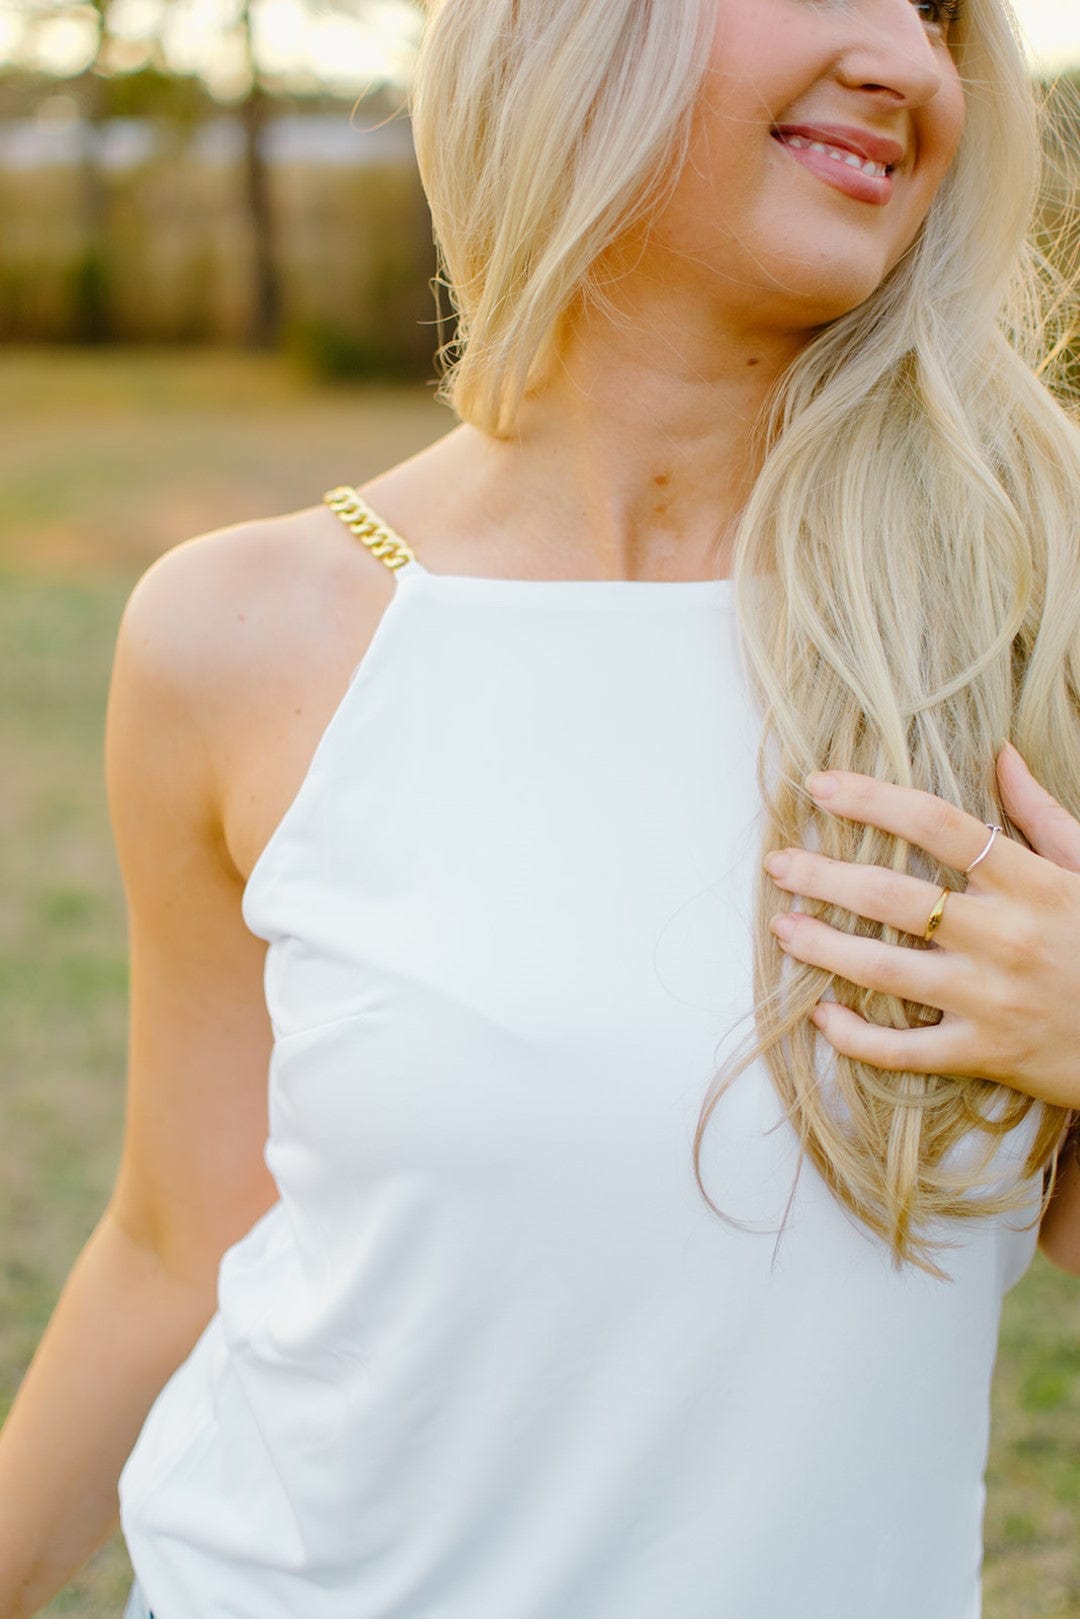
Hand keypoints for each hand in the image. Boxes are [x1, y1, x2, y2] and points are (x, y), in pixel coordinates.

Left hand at [763, 742, 1079, 1112]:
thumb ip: (1043, 815)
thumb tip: (1001, 755)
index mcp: (1028, 882)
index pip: (937, 824)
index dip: (872, 799)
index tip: (821, 786)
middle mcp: (1003, 936)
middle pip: (891, 895)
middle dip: (823, 876)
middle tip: (779, 863)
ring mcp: (989, 998)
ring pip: (884, 970)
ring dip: (822, 947)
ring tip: (782, 927)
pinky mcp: (984, 1052)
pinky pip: (903, 1050)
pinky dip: (855, 1036)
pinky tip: (822, 1015)